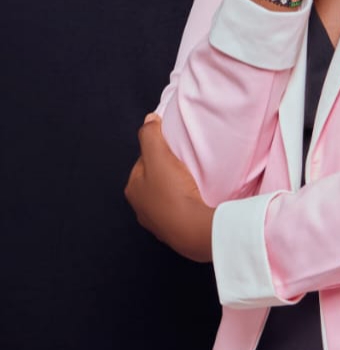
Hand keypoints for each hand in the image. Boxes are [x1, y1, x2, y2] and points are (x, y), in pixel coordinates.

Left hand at [124, 114, 213, 262]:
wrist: (192, 229)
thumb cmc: (173, 193)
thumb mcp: (158, 156)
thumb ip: (150, 135)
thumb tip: (148, 119)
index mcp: (133, 188)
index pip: (144, 160)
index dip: (159, 150)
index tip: (174, 149)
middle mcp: (140, 207)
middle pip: (155, 177)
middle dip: (168, 169)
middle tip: (186, 163)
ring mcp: (156, 221)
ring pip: (166, 193)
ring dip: (177, 185)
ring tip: (193, 179)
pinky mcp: (173, 230)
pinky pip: (178, 208)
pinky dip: (185, 200)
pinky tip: (196, 197)